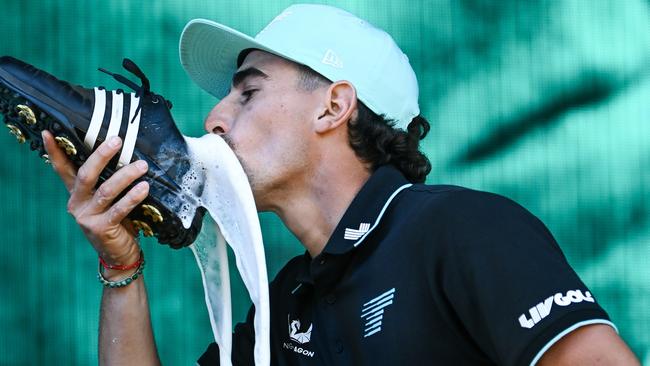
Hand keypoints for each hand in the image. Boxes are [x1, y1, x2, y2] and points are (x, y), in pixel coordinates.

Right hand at [43, 131, 148, 265]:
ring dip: (125, 176)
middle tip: (117, 140)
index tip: (48, 132)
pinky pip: (119, 209)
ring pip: (105, 190)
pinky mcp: (101, 228)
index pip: (62, 169)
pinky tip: (144, 187)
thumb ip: (108, 181)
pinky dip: (133, 197)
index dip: (55, 151)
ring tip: (142, 165)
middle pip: (85, 175)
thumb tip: (126, 153)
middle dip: (101, 156)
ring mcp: (87, 217)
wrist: (118, 255)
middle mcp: (77, 204)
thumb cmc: (117, 222)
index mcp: (76, 194)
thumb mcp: (107, 200)